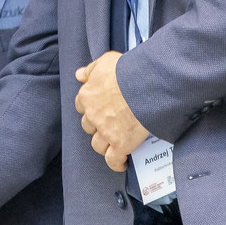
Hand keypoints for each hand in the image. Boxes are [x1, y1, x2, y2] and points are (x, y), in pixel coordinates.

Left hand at [75, 51, 150, 171]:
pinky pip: (113, 160)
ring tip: (114, 144)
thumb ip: (91, 69)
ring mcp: (105, 131)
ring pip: (98, 145)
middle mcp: (93, 115)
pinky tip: (121, 163)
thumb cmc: (128, 71)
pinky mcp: (120, 144)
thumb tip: (79, 75)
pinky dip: (116, 163)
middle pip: (88, 126)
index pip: (81, 105)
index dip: (90, 108)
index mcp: (88, 96)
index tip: (97, 109)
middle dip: (97, 126)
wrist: (145, 85)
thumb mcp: (106, 61)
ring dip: (105, 145)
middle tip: (109, 124)